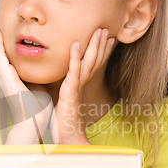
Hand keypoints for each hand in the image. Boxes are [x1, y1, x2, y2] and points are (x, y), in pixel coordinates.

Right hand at [0, 16, 52, 143]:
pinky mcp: (5, 78)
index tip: (4, 25)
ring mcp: (3, 76)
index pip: (3, 53)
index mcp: (11, 76)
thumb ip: (35, 73)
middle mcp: (4, 75)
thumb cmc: (39, 106)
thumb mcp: (37, 83)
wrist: (36, 120)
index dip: (2, 39)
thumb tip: (40, 63)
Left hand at [50, 28, 114, 143]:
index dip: (100, 51)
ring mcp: (76, 87)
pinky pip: (73, 72)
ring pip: (88, 63)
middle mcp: (80, 85)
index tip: (107, 39)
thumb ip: (64, 92)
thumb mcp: (63, 102)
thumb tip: (60, 87)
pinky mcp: (70, 92)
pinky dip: (75, 58)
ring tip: (99, 31)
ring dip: (94, 46)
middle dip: (101, 45)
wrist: (66, 138)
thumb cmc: (63, 123)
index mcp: (78, 86)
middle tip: (106, 29)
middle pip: (94, 61)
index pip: (91, 65)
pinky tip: (75, 45)